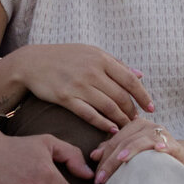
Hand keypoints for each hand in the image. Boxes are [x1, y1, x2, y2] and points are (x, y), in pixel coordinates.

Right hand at [2, 44, 153, 132]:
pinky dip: (103, 124)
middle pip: (120, 96)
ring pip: (108, 107)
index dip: (143, 96)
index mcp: (101, 59)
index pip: (130, 79)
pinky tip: (111, 130)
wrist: (32, 62)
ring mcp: (78, 85)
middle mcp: (92, 71)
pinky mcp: (66, 98)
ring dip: (120, 120)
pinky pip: (89, 114)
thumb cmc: (64, 57)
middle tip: (136, 121)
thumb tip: (140, 75)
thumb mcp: (90, 53)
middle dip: (132, 111)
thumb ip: (115, 64)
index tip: (151, 108)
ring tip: (126, 128)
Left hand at [91, 115, 183, 183]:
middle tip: (101, 179)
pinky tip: (157, 150)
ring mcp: (162, 134)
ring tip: (121, 159)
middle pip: (125, 142)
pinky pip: (168, 144)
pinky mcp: (176, 146)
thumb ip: (113, 151)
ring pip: (142, 140)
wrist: (181, 162)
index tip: (95, 177)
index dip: (103, 158)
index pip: (115, 141)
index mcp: (135, 126)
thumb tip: (93, 155)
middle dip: (111, 161)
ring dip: (132, 149)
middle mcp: (148, 126)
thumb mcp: (132, 154)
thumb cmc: (151, 159)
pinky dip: (162, 146)